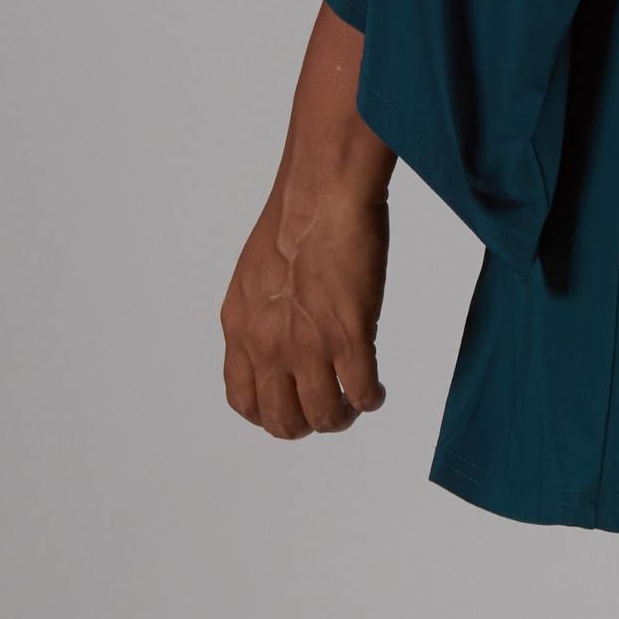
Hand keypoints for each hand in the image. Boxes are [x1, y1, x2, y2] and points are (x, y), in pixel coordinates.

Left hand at [222, 3, 394, 436]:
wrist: (323, 193)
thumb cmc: (296, 220)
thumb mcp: (255, 276)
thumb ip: (262, 314)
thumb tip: (278, 337)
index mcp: (240, 327)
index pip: (244, 400)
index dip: (269, 415)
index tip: (291, 409)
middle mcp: (268, 344)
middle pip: (282, 420)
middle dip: (308, 424)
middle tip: (330, 410)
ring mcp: (308, 344)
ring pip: (324, 415)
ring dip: (343, 416)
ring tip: (357, 403)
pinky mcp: (349, 336)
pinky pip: (361, 393)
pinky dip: (371, 400)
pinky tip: (378, 390)